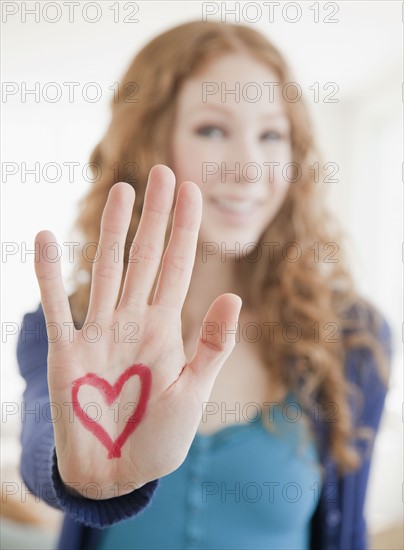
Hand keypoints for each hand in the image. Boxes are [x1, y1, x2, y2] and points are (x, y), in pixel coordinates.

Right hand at [34, 164, 241, 498]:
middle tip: (163, 172)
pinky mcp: (67, 352)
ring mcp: (99, 332)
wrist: (118, 474)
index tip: (193, 191)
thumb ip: (211, 344)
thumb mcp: (194, 393)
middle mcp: (133, 320)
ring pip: (107, 269)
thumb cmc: (159, 440)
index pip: (179, 267)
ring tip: (122, 191)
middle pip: (146, 256)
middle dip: (156, 216)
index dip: (186, 229)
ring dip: (112, 230)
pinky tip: (45, 237)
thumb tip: (234, 296)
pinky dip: (49, 274)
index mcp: (166, 330)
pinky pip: (56, 306)